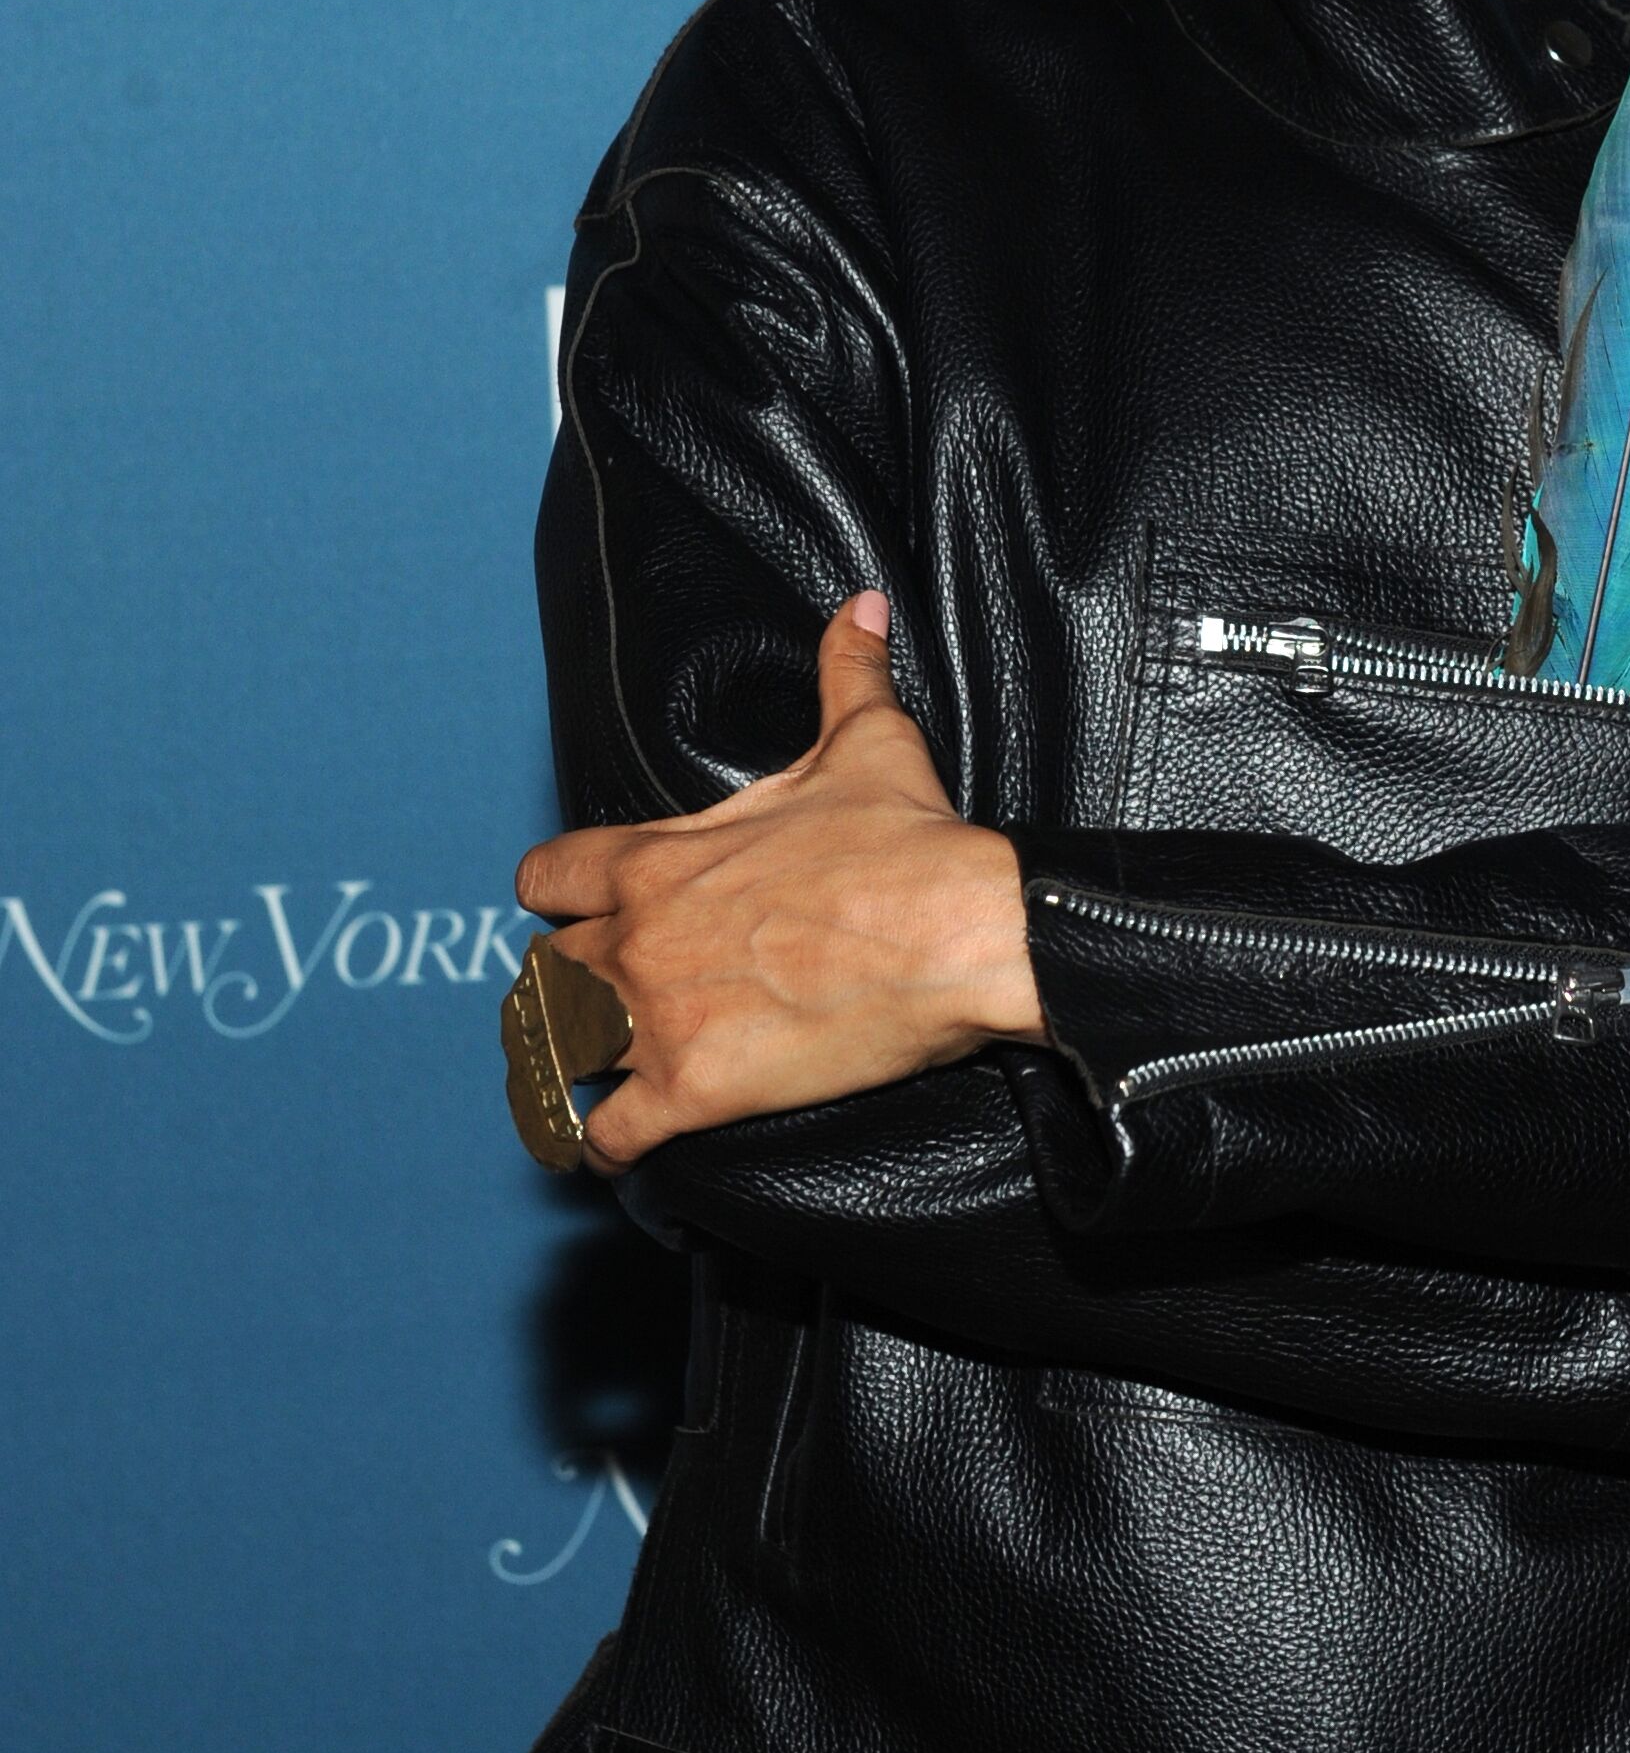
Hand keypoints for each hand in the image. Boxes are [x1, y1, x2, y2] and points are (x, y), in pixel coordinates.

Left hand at [514, 591, 1041, 1170]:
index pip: (546, 878)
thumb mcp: (868, 743)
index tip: (580, 913)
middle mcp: (637, 939)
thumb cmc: (909, 843)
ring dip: (571, 1064)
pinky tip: (615, 1144)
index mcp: (658, 858)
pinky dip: (602, 1144)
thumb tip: (861, 608)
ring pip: (558, 1051)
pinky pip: (604, 1134)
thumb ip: (844, 671)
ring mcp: (656, 1019)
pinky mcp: (692, 1092)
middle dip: (566, 988)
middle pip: (544, 974)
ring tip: (586, 1077)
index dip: (557, 898)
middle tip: (599, 1002)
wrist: (960, 932)